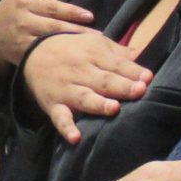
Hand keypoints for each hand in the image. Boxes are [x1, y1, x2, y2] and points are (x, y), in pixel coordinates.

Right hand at [0, 0, 93, 68]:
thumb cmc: (11, 6)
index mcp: (24, 1)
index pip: (52, 7)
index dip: (71, 11)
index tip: (89, 15)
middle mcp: (23, 20)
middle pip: (53, 26)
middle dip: (76, 30)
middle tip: (97, 34)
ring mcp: (23, 39)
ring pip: (50, 42)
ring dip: (71, 44)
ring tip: (90, 46)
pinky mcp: (24, 54)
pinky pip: (44, 55)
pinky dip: (59, 55)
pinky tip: (74, 56)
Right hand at [22, 30, 152, 142]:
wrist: (33, 52)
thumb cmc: (71, 49)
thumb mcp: (94, 43)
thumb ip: (119, 52)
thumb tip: (143, 53)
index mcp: (93, 54)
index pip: (116, 64)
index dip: (132, 71)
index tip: (148, 78)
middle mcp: (80, 71)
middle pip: (104, 81)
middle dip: (122, 86)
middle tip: (139, 91)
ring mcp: (66, 90)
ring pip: (84, 98)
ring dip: (98, 104)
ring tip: (113, 109)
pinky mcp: (54, 105)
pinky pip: (60, 118)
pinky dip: (66, 128)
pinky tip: (75, 138)